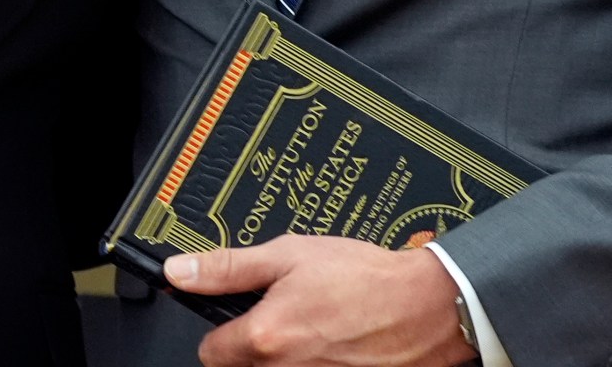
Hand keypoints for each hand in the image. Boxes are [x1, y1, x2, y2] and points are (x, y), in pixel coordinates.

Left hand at [164, 237, 475, 366]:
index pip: (210, 352)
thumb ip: (228, 267)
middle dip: (255, 346)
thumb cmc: (368, 280)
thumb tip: (181, 271)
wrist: (430, 307)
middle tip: (285, 318)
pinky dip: (317, 364)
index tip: (239, 317)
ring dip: (286, 358)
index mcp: (265, 337)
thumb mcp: (290, 255)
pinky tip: (336, 346)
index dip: (221, 330)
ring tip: (315, 329)